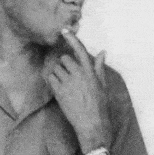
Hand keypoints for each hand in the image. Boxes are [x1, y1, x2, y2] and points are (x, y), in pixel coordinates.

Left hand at [46, 29, 111, 151]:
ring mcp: (68, 83)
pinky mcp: (60, 92)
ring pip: (56, 68)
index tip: (64, 31)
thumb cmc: (100, 105)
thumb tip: (102, 52)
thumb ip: (99, 67)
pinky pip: (51, 79)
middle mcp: (79, 74)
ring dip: (58, 73)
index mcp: (90, 72)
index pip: (80, 50)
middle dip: (64, 65)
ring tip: (65, 84)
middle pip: (64, 59)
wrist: (92, 124)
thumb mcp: (103, 85)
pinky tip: (59, 89)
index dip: (72, 39)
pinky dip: (53, 81)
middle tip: (68, 75)